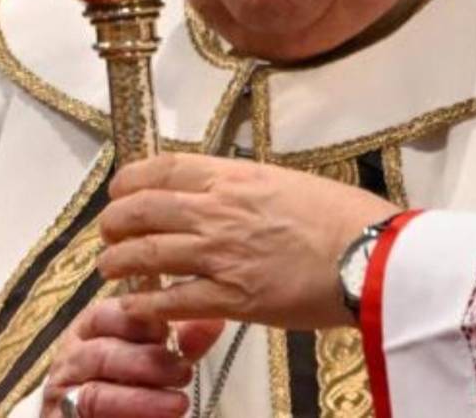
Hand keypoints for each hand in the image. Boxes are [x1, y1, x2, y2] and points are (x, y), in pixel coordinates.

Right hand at [41, 297, 222, 417]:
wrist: (107, 413)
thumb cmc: (131, 378)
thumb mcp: (159, 356)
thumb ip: (184, 340)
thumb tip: (215, 321)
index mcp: (94, 325)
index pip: (111, 313)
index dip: (141, 322)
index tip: (169, 332)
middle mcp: (73, 354)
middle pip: (103, 353)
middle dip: (146, 363)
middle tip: (184, 372)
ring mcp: (63, 392)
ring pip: (96, 395)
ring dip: (140, 400)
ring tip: (178, 404)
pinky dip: (124, 417)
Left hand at [97, 153, 398, 329]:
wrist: (368, 253)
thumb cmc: (339, 216)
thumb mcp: (286, 182)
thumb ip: (247, 187)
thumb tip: (225, 191)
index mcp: (235, 177)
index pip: (165, 168)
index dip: (131, 179)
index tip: (120, 188)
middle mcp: (219, 210)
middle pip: (144, 209)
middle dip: (115, 221)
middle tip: (107, 231)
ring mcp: (221, 255)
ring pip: (148, 254)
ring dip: (119, 262)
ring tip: (109, 267)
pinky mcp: (232, 298)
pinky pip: (172, 301)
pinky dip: (144, 304)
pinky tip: (131, 306)